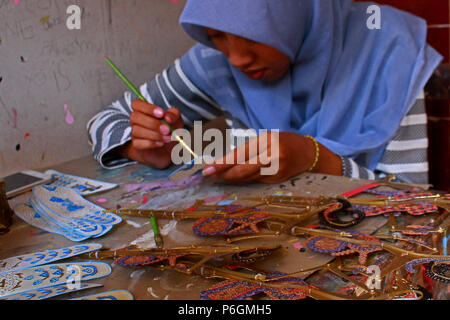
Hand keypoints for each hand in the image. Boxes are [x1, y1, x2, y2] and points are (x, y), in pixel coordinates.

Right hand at [118, 100, 183, 168]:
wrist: (168, 148)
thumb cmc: (169, 129)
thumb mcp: (176, 119)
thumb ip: (173, 114)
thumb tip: (167, 117)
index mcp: (143, 110)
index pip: (136, 104)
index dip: (148, 108)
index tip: (161, 113)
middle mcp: (136, 120)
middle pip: (135, 117)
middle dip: (153, 123)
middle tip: (167, 129)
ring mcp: (135, 133)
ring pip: (137, 131)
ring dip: (155, 135)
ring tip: (168, 137)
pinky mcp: (137, 145)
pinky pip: (138, 143)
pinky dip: (151, 143)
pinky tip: (161, 143)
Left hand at [202, 132, 341, 182]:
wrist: (308, 153)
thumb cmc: (282, 142)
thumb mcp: (266, 139)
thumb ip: (248, 150)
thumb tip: (224, 163)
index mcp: (268, 140)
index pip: (240, 153)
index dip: (222, 163)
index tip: (208, 168)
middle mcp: (273, 155)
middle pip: (243, 169)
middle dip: (224, 173)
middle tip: (208, 175)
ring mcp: (277, 169)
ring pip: (248, 177)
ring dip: (231, 178)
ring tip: (218, 176)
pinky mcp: (278, 180)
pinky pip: (256, 181)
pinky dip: (244, 180)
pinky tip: (234, 179)